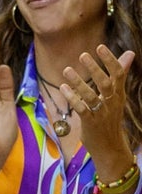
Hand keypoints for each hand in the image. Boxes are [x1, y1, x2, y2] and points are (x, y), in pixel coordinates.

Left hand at [60, 45, 136, 182]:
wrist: (110, 146)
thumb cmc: (110, 118)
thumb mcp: (116, 96)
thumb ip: (119, 75)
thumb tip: (130, 53)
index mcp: (118, 94)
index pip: (118, 74)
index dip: (110, 60)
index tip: (100, 47)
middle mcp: (112, 102)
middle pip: (106, 82)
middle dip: (95, 68)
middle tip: (83, 55)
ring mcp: (102, 113)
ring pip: (91, 95)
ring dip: (78, 82)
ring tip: (67, 69)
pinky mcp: (91, 123)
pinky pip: (82, 109)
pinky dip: (72, 98)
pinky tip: (63, 88)